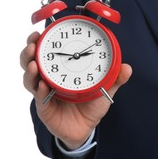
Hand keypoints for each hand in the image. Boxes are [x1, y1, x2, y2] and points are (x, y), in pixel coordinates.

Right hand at [20, 32, 131, 149]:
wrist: (86, 128)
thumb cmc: (92, 104)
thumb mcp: (105, 88)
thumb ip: (115, 78)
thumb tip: (127, 67)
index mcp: (62, 68)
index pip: (48, 51)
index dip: (41, 40)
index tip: (40, 31)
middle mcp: (50, 78)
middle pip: (32, 61)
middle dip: (30, 50)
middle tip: (33, 43)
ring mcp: (45, 92)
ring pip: (30, 78)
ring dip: (30, 69)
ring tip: (33, 63)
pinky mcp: (45, 108)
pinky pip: (39, 98)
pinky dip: (40, 91)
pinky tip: (43, 86)